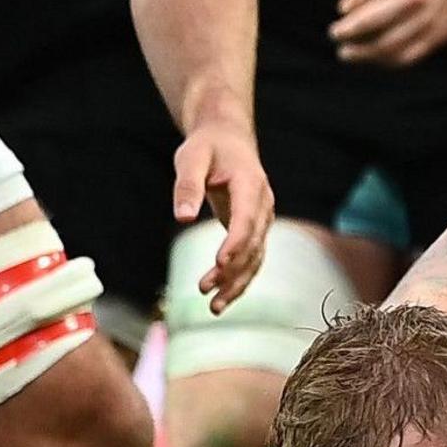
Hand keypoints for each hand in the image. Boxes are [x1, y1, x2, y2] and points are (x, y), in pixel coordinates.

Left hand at [171, 124, 273, 312]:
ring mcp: (262, 219)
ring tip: (214, 307)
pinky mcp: (253, 229)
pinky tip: (221, 298)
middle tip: (205, 290)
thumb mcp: (191, 158)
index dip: (235, 242)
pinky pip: (251, 258)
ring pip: (255, 258)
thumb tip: (182, 217)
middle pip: (253, 245)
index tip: (219, 262)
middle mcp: (263, 205)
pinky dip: (239, 279)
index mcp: (251, 185)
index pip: (247, 219)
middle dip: (232, 270)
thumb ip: (188, 186)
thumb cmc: (207, 147)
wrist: (228, 139)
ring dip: (237, 283)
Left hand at [328, 0, 446, 66]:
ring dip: (362, 52)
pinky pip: (406, 56)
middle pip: (373, 19)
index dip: (349, 5)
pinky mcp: (437, 37)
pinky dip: (385, 61)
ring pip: (387, 43)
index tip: (342, 11)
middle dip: (348, 31)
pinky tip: (373, 59)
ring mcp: (426, 19)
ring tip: (346, 54)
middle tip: (334, 35)